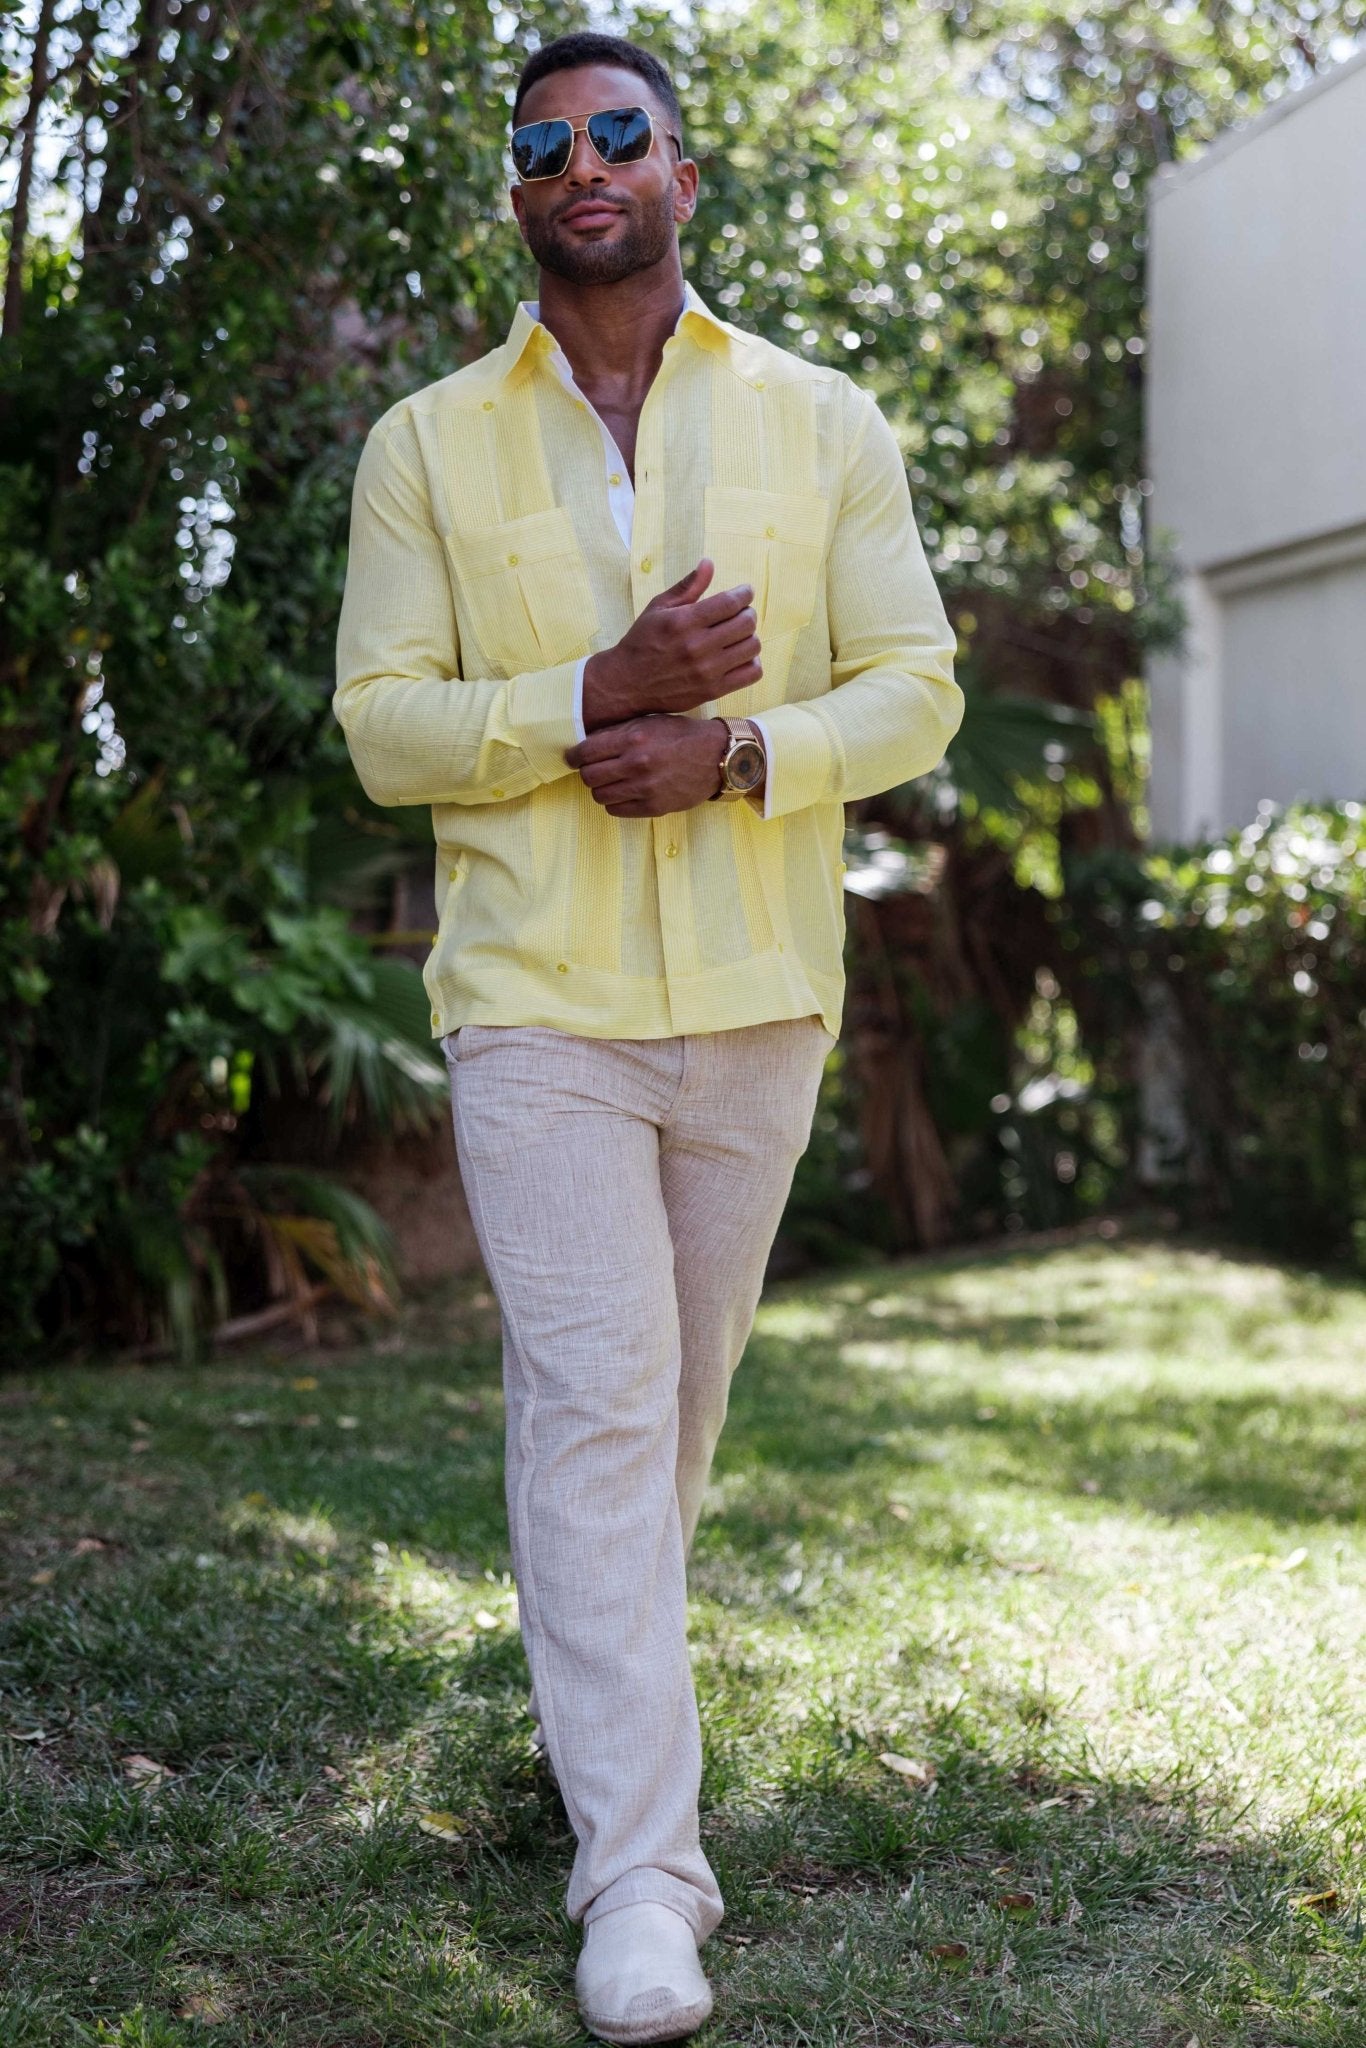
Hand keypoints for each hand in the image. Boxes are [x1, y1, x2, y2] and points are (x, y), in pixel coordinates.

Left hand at [564, 715, 729, 817]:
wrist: (717, 757)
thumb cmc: (681, 736)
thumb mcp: (650, 722)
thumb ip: (618, 732)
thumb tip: (587, 742)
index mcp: (634, 738)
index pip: (586, 752)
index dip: (574, 756)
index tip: (573, 758)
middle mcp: (637, 764)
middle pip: (588, 776)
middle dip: (586, 772)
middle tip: (593, 770)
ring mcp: (645, 788)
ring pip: (599, 795)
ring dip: (601, 789)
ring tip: (611, 782)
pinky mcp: (654, 807)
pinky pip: (616, 810)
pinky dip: (614, 802)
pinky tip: (624, 793)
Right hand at [581, 560, 761, 728]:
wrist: (628, 683)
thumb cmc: (643, 641)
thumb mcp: (659, 607)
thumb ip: (687, 586)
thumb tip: (708, 563)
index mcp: (684, 621)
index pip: (730, 602)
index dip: (744, 594)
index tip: (745, 593)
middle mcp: (697, 646)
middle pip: (746, 623)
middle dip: (748, 613)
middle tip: (741, 614)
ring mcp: (707, 671)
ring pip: (752, 647)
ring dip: (750, 637)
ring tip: (738, 636)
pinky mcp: (712, 691)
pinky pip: (751, 674)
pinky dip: (753, 662)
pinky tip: (739, 657)